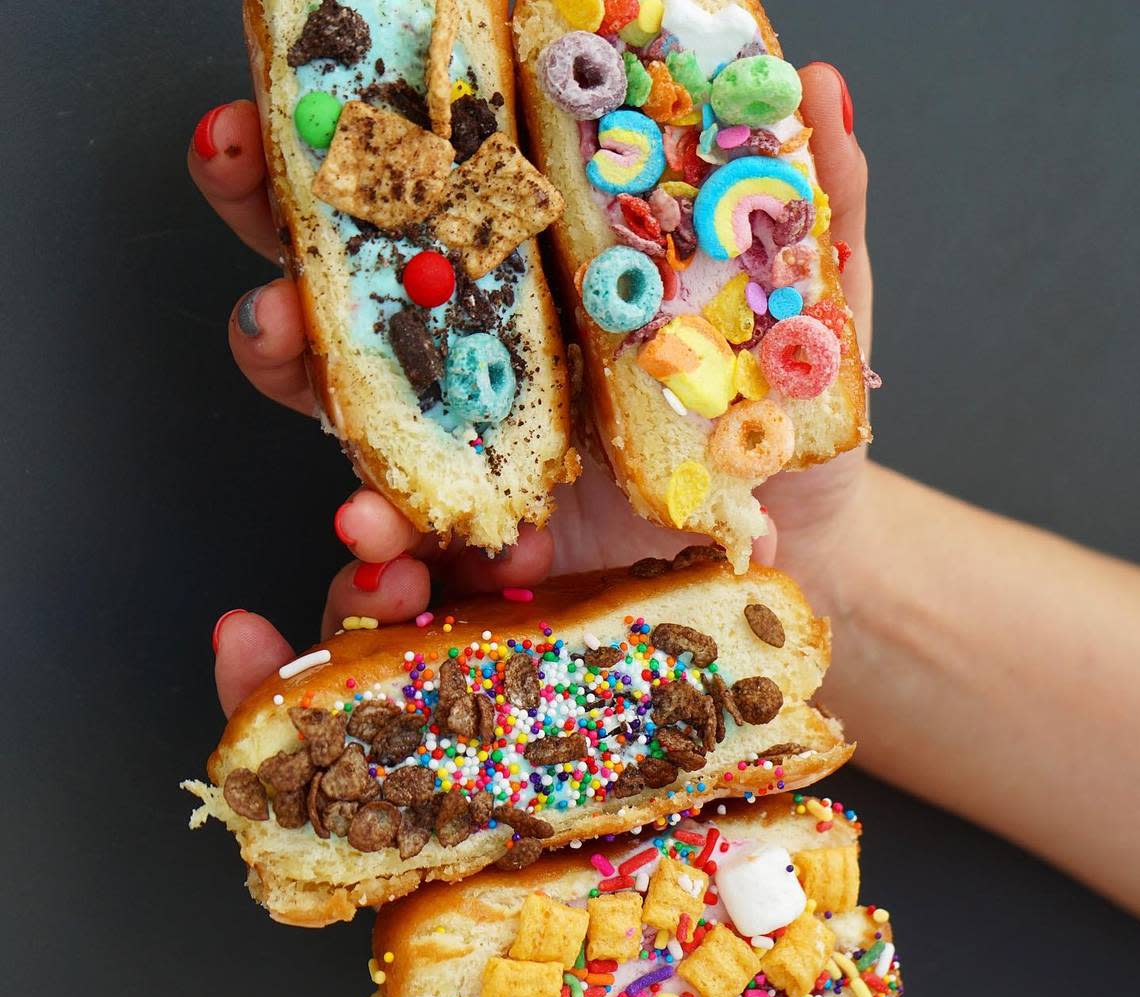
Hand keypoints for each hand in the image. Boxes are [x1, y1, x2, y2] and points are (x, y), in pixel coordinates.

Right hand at [195, 64, 873, 712]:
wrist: (797, 543)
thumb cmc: (782, 415)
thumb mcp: (811, 309)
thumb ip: (813, 210)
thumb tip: (818, 85)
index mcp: (539, 280)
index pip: (415, 204)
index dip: (335, 162)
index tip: (267, 126)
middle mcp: (481, 357)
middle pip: (345, 307)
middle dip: (279, 286)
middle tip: (271, 288)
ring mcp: (471, 454)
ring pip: (350, 429)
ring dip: (316, 444)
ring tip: (347, 493)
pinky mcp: (479, 545)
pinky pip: (399, 552)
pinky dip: (375, 566)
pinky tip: (386, 569)